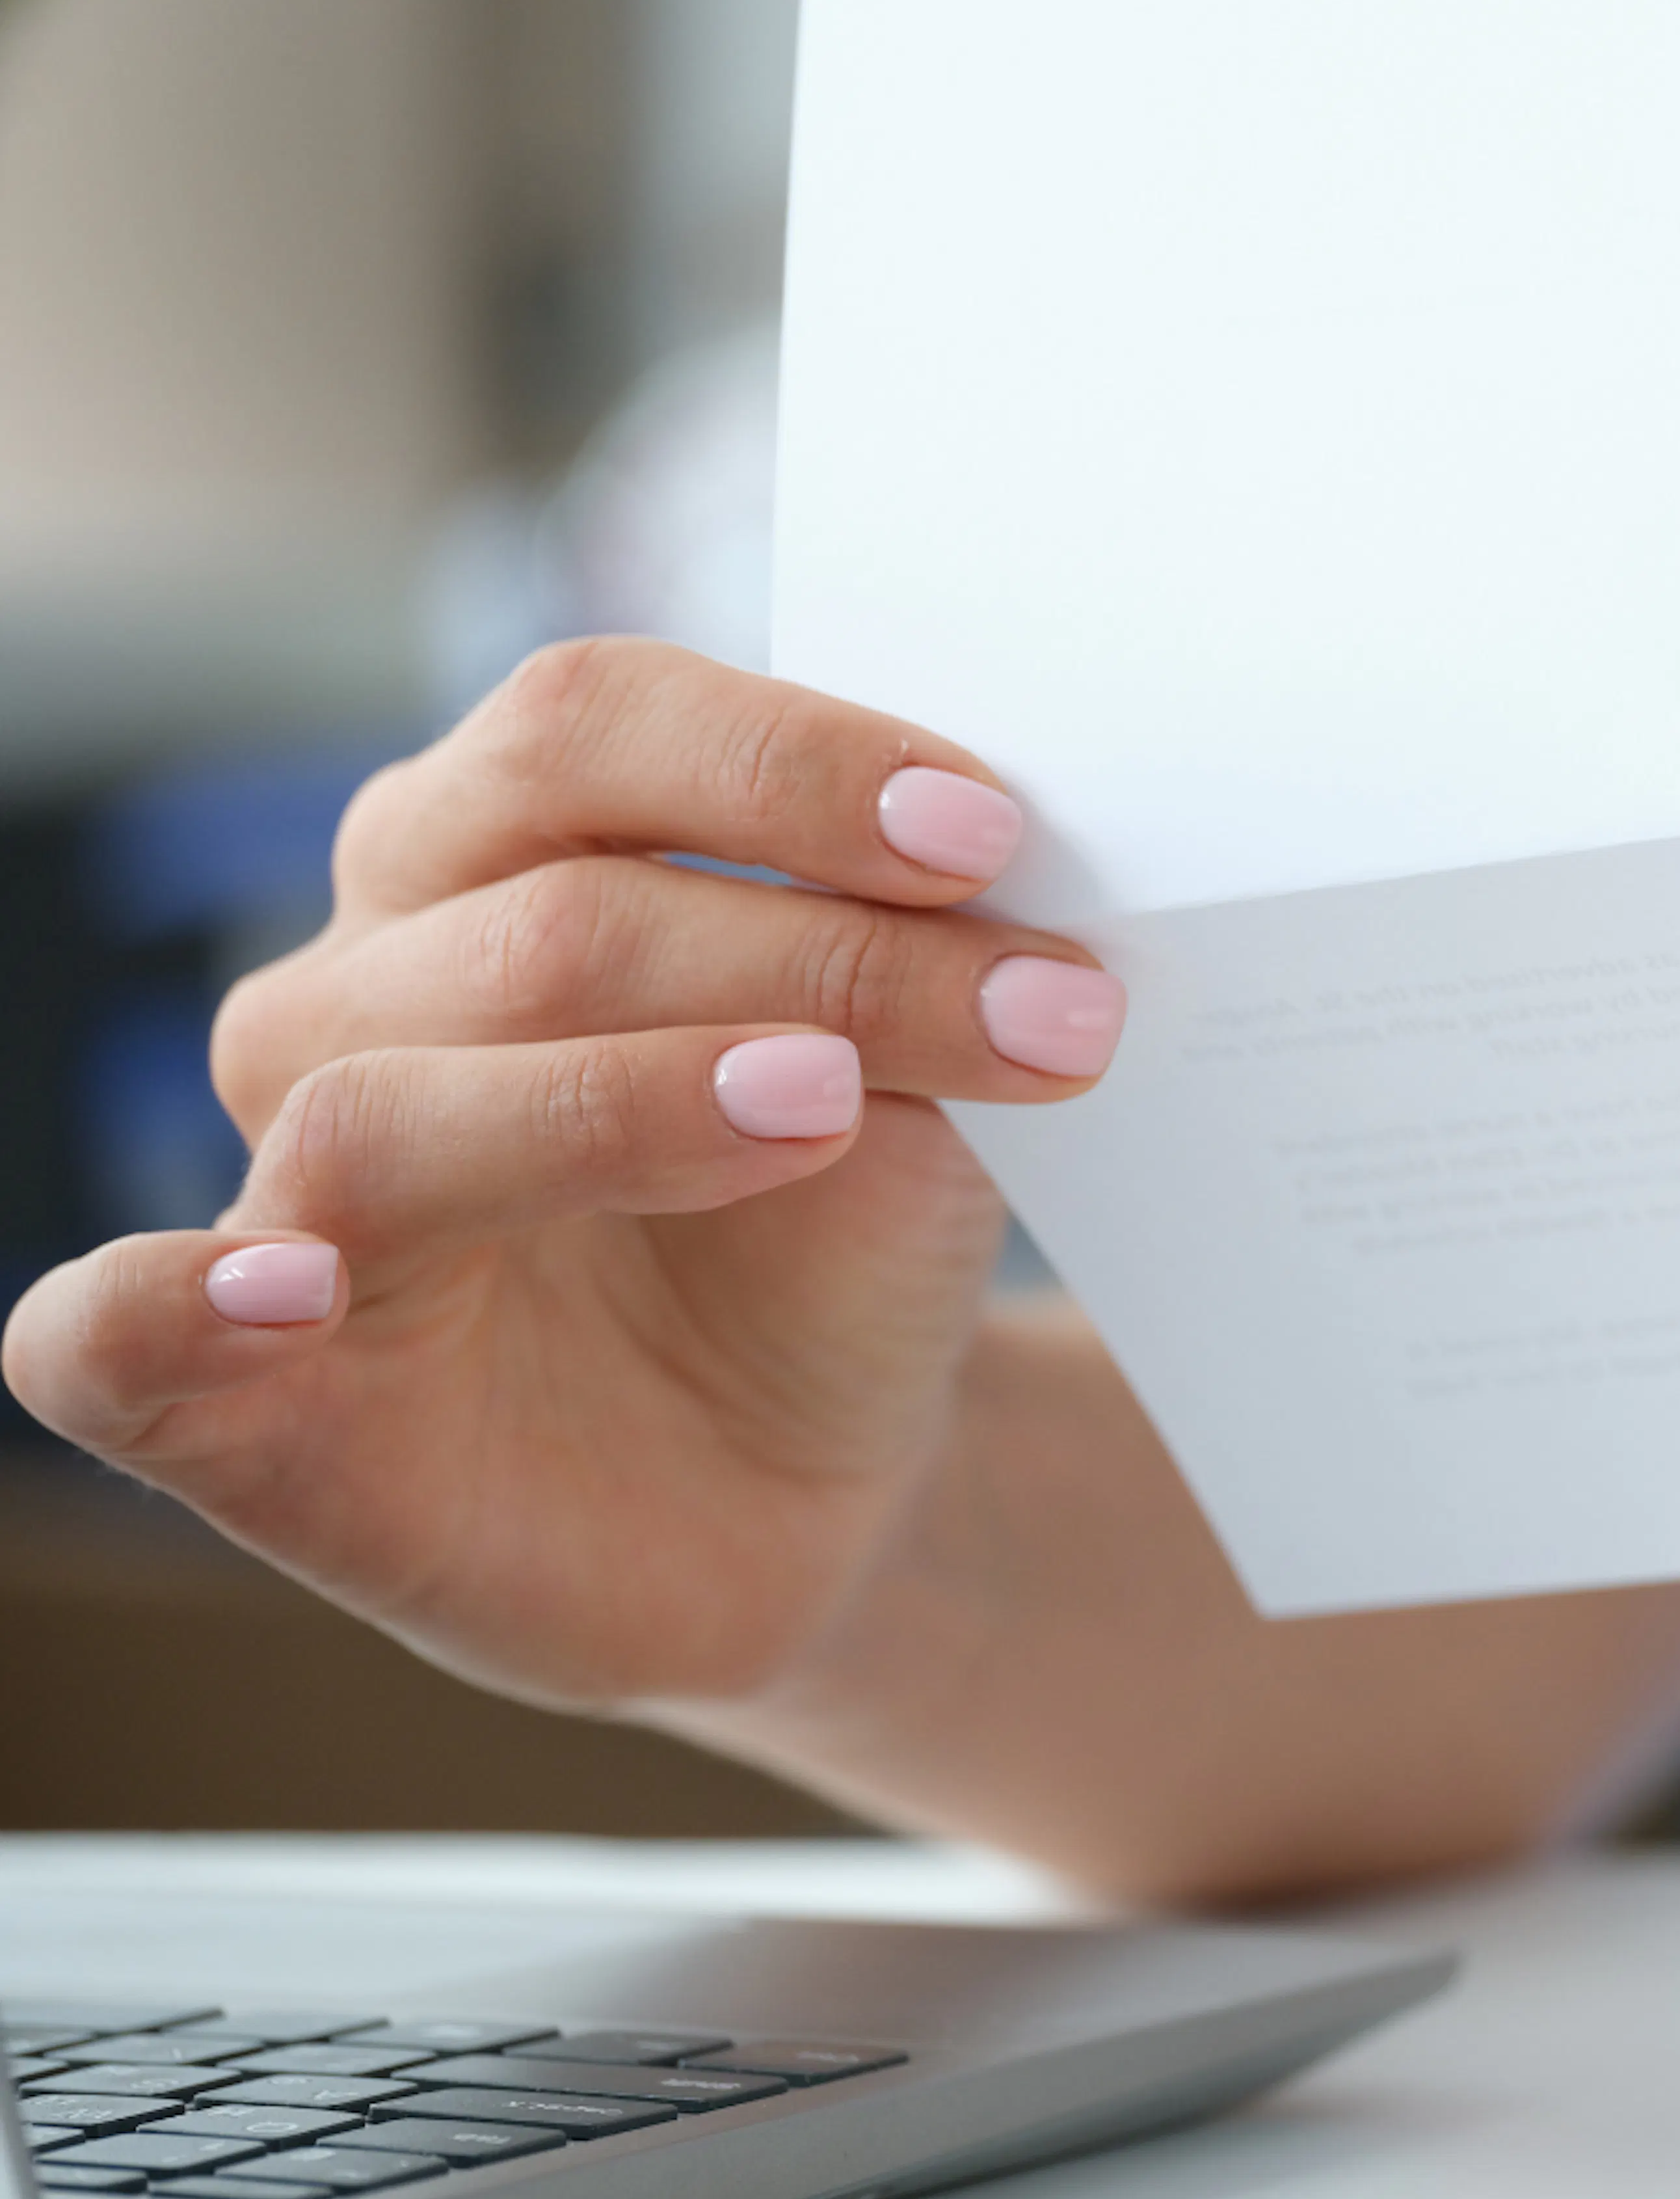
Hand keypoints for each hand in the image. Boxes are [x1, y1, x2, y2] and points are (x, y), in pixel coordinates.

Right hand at [2, 638, 1125, 1710]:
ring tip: (836, 1104)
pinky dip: (172, 1304)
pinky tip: (279, 1296)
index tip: (992, 829)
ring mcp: (285, 1188)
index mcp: (494, 852)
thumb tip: (994, 851)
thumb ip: (891, 961)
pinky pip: (112, 1334)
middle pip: (545, 914)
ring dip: (645, 1095)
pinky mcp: (239, 1403)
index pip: (592, 726)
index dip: (791, 762)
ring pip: (400, 1105)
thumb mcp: (900, 1079)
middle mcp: (362, 990)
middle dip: (819, 953)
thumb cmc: (830, 1239)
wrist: (808, 1473)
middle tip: (1049, 1010)